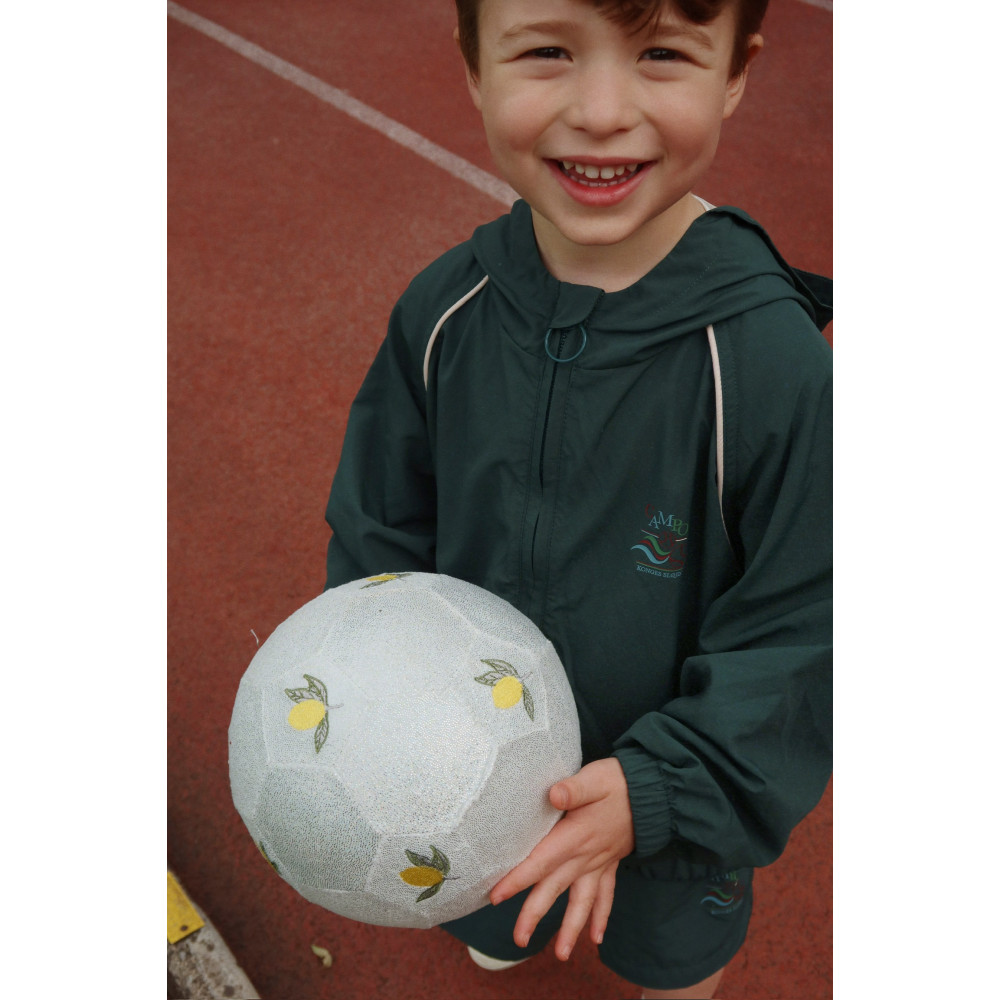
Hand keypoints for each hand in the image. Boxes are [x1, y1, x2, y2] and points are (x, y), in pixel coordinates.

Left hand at [489, 757, 634, 960]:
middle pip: (555, 889)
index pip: (541, 861)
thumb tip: (553, 794)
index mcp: (575, 835)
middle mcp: (586, 856)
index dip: (517, 880)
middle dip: (535, 914)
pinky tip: (596, 938)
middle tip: (519, 940)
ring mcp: (600, 863)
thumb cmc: (619, 782)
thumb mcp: (594, 779)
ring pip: (582, 902)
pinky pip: (606, 896)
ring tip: (560, 955)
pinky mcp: (611, 863)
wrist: (655, 792)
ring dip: (571, 928)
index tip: (496, 897)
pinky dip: (601, 917)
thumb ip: (573, 788)